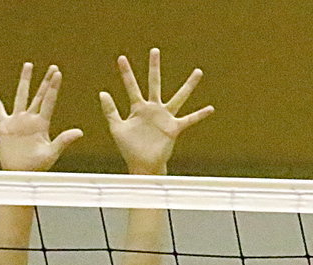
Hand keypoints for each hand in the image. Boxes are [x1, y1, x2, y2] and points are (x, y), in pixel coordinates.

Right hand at [0, 63, 82, 171]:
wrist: (20, 174)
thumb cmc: (37, 167)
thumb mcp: (52, 153)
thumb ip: (64, 140)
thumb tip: (80, 132)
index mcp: (42, 124)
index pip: (49, 101)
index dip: (53, 87)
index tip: (58, 73)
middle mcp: (31, 119)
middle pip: (39, 95)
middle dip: (46, 81)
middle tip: (53, 67)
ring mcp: (18, 121)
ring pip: (21, 95)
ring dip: (25, 81)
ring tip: (29, 65)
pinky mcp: (5, 126)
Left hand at [101, 49, 213, 174]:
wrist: (142, 165)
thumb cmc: (129, 149)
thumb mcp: (116, 128)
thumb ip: (110, 111)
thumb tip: (102, 92)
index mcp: (138, 108)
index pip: (131, 86)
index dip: (126, 73)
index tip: (121, 58)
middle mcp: (153, 109)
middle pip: (154, 83)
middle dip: (154, 67)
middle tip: (154, 50)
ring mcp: (164, 117)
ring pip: (178, 97)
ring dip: (189, 85)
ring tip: (198, 72)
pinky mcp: (174, 128)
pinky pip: (189, 119)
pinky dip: (199, 115)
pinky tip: (210, 109)